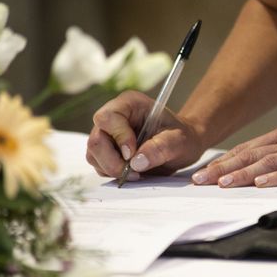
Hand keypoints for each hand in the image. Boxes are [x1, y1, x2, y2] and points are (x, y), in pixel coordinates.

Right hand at [86, 90, 204, 180]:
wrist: (182, 146)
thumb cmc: (182, 137)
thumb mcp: (179, 141)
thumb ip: (160, 148)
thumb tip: (137, 162)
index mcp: (130, 103)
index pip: (108, 118)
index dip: (118, 137)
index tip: (133, 154)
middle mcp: (115, 116)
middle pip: (96, 139)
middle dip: (112, 160)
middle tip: (134, 172)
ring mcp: (108, 134)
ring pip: (94, 154)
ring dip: (112, 169)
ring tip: (137, 173)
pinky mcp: (107, 150)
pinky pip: (99, 165)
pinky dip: (113, 173)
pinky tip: (133, 173)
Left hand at [191, 115, 276, 186]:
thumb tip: (252, 163)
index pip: (247, 148)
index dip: (224, 160)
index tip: (204, 172)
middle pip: (252, 154)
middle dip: (224, 168)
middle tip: (202, 180)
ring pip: (269, 163)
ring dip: (244, 172)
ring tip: (224, 182)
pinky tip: (262, 183)